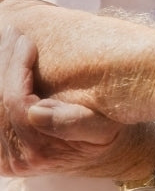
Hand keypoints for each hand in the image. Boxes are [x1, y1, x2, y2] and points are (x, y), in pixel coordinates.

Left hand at [0, 27, 134, 176]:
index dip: (17, 69)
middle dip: (4, 64)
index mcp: (41, 151)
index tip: (27, 41)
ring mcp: (5, 157)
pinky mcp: (0, 152)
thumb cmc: (107, 131)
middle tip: (12, 33)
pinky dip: (0, 85)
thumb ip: (74, 122)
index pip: (16, 103)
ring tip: (7, 42)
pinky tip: (5, 64)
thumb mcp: (103, 128)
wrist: (102, 153)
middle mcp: (18, 158)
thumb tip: (35, 113)